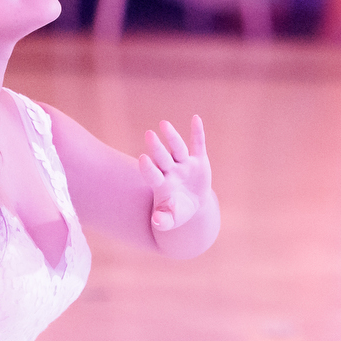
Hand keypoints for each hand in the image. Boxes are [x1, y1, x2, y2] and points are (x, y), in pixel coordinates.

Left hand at [139, 116, 210, 232]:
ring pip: (177, 148)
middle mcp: (171, 171)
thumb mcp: (171, 220)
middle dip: (156, 147)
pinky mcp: (198, 160)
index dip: (148, 168)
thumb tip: (157, 222)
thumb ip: (163, 220)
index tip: (142, 159)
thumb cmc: (177, 212)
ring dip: (171, 136)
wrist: (191, 204)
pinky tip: (196, 118)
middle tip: (148, 134)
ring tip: (163, 124)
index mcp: (162, 185)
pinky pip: (198, 144)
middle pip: (162, 158)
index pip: (153, 175)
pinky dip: (197, 132)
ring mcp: (184, 164)